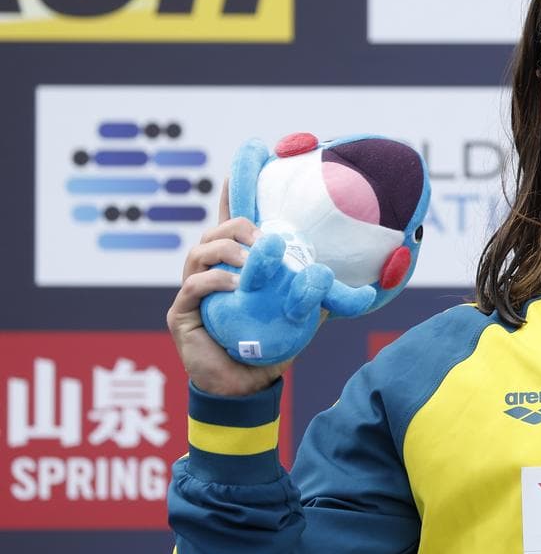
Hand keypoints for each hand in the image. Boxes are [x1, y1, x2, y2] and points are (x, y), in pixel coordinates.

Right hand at [165, 181, 293, 396]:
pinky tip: (234, 285)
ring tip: (251, 262)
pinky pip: (193, 287)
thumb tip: (346, 282)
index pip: (233, 224)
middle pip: (216, 232)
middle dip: (239, 226)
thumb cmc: (269, 347)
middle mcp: (211, 272)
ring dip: (228, 250)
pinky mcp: (181, 314)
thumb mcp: (297, 316)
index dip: (234, 194)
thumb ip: (314, 295)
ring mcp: (193, 291)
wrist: (246, 387)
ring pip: (201, 252)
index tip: (242, 166)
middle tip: (263, 236)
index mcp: (237, 266)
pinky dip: (214, 281)